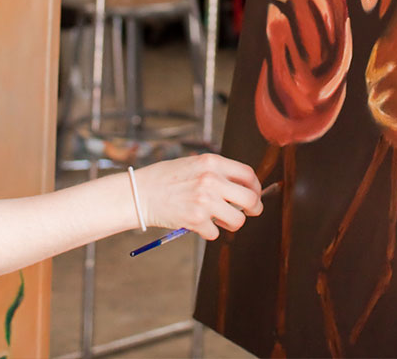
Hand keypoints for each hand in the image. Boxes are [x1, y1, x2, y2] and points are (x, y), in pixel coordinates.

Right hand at [133, 153, 262, 239]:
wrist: (141, 192)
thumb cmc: (166, 178)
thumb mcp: (193, 164)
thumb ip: (217, 172)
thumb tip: (243, 187)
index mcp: (212, 162)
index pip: (248, 174)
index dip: (255, 187)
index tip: (254, 195)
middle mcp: (211, 179)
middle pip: (250, 199)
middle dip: (253, 209)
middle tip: (248, 212)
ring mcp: (205, 200)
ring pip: (237, 220)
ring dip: (230, 223)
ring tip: (216, 218)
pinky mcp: (196, 220)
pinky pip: (216, 233)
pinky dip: (208, 231)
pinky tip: (195, 222)